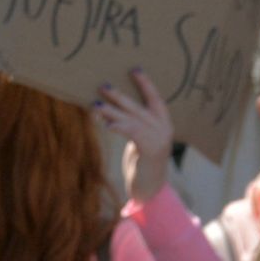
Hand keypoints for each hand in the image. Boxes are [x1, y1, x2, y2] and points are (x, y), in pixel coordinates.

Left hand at [96, 69, 172, 203]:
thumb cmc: (142, 167)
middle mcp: (164, 128)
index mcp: (164, 123)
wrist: (150, 191)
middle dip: (119, 96)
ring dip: (111, 112)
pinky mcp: (151, 150)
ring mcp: (159, 138)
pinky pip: (133, 133)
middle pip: (138, 107)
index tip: (134, 69)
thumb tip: (113, 115)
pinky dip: (119, 127)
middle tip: (102, 85)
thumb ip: (135, 129)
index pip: (155, 98)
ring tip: (95, 106)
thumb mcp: (141, 144)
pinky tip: (106, 125)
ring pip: (132, 119)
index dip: (145, 83)